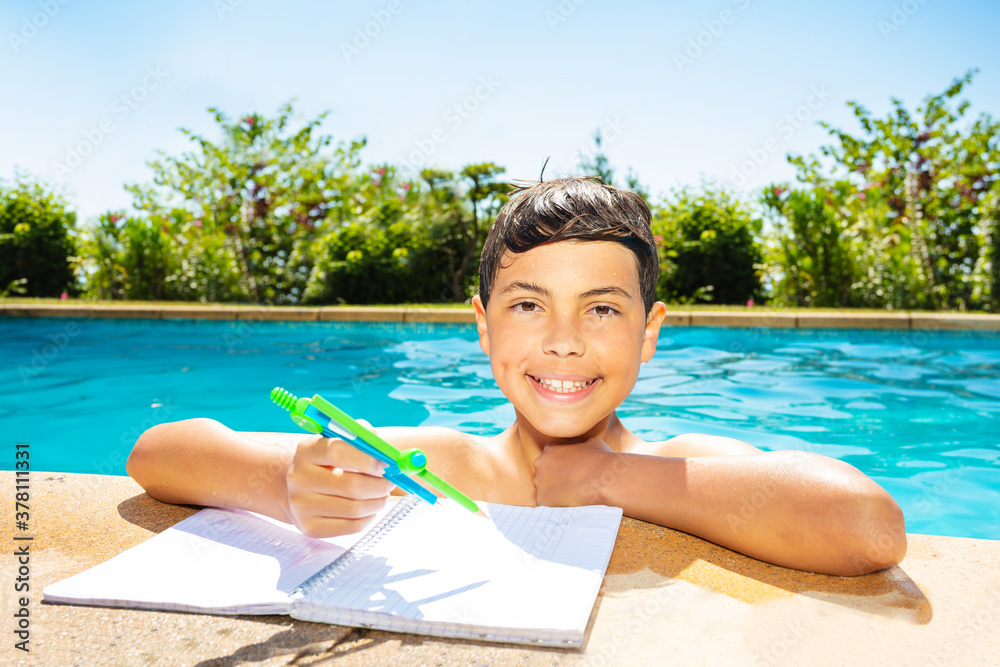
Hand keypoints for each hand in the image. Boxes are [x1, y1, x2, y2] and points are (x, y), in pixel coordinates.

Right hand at [284, 419, 395, 536]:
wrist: (297, 488)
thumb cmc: (327, 462)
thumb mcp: (338, 441)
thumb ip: (361, 437)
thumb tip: (385, 451)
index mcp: (306, 451)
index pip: (338, 451)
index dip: (367, 459)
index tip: (385, 464)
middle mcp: (299, 478)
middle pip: (351, 486)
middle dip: (379, 485)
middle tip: (390, 482)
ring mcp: (302, 506)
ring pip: (354, 509)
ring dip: (378, 502)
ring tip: (383, 495)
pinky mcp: (309, 528)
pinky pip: (351, 527)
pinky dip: (369, 518)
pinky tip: (370, 509)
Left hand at [532, 438, 615, 506]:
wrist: (604, 478)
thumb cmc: (601, 459)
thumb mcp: (589, 442)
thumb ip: (576, 444)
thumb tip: (578, 447)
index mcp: (550, 448)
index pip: (551, 456)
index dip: (562, 464)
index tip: (572, 470)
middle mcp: (540, 462)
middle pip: (545, 471)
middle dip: (555, 477)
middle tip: (572, 483)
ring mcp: (539, 481)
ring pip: (544, 487)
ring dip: (554, 490)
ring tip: (572, 493)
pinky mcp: (541, 498)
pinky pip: (545, 502)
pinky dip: (555, 503)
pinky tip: (569, 502)